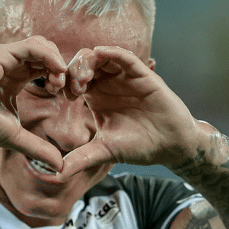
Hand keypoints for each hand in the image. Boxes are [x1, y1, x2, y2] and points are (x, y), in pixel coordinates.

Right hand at [0, 36, 67, 171]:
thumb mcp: (14, 136)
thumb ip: (37, 147)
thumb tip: (59, 166)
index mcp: (14, 77)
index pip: (45, 67)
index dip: (59, 77)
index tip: (67, 95)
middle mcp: (11, 62)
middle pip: (47, 54)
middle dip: (62, 69)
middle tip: (68, 89)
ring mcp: (6, 55)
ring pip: (42, 46)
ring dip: (57, 61)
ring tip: (60, 83)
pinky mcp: (1, 53)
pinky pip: (33, 47)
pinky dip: (49, 56)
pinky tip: (58, 72)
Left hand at [59, 46, 200, 178]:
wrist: (170, 145)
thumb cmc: (138, 145)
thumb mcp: (104, 151)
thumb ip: (81, 159)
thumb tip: (57, 175)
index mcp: (95, 96)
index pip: (72, 80)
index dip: (64, 83)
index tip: (63, 95)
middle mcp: (107, 83)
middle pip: (83, 64)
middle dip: (73, 71)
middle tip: (74, 88)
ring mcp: (124, 77)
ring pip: (101, 57)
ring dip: (88, 62)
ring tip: (84, 78)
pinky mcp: (142, 75)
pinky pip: (125, 57)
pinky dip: (113, 52)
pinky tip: (101, 53)